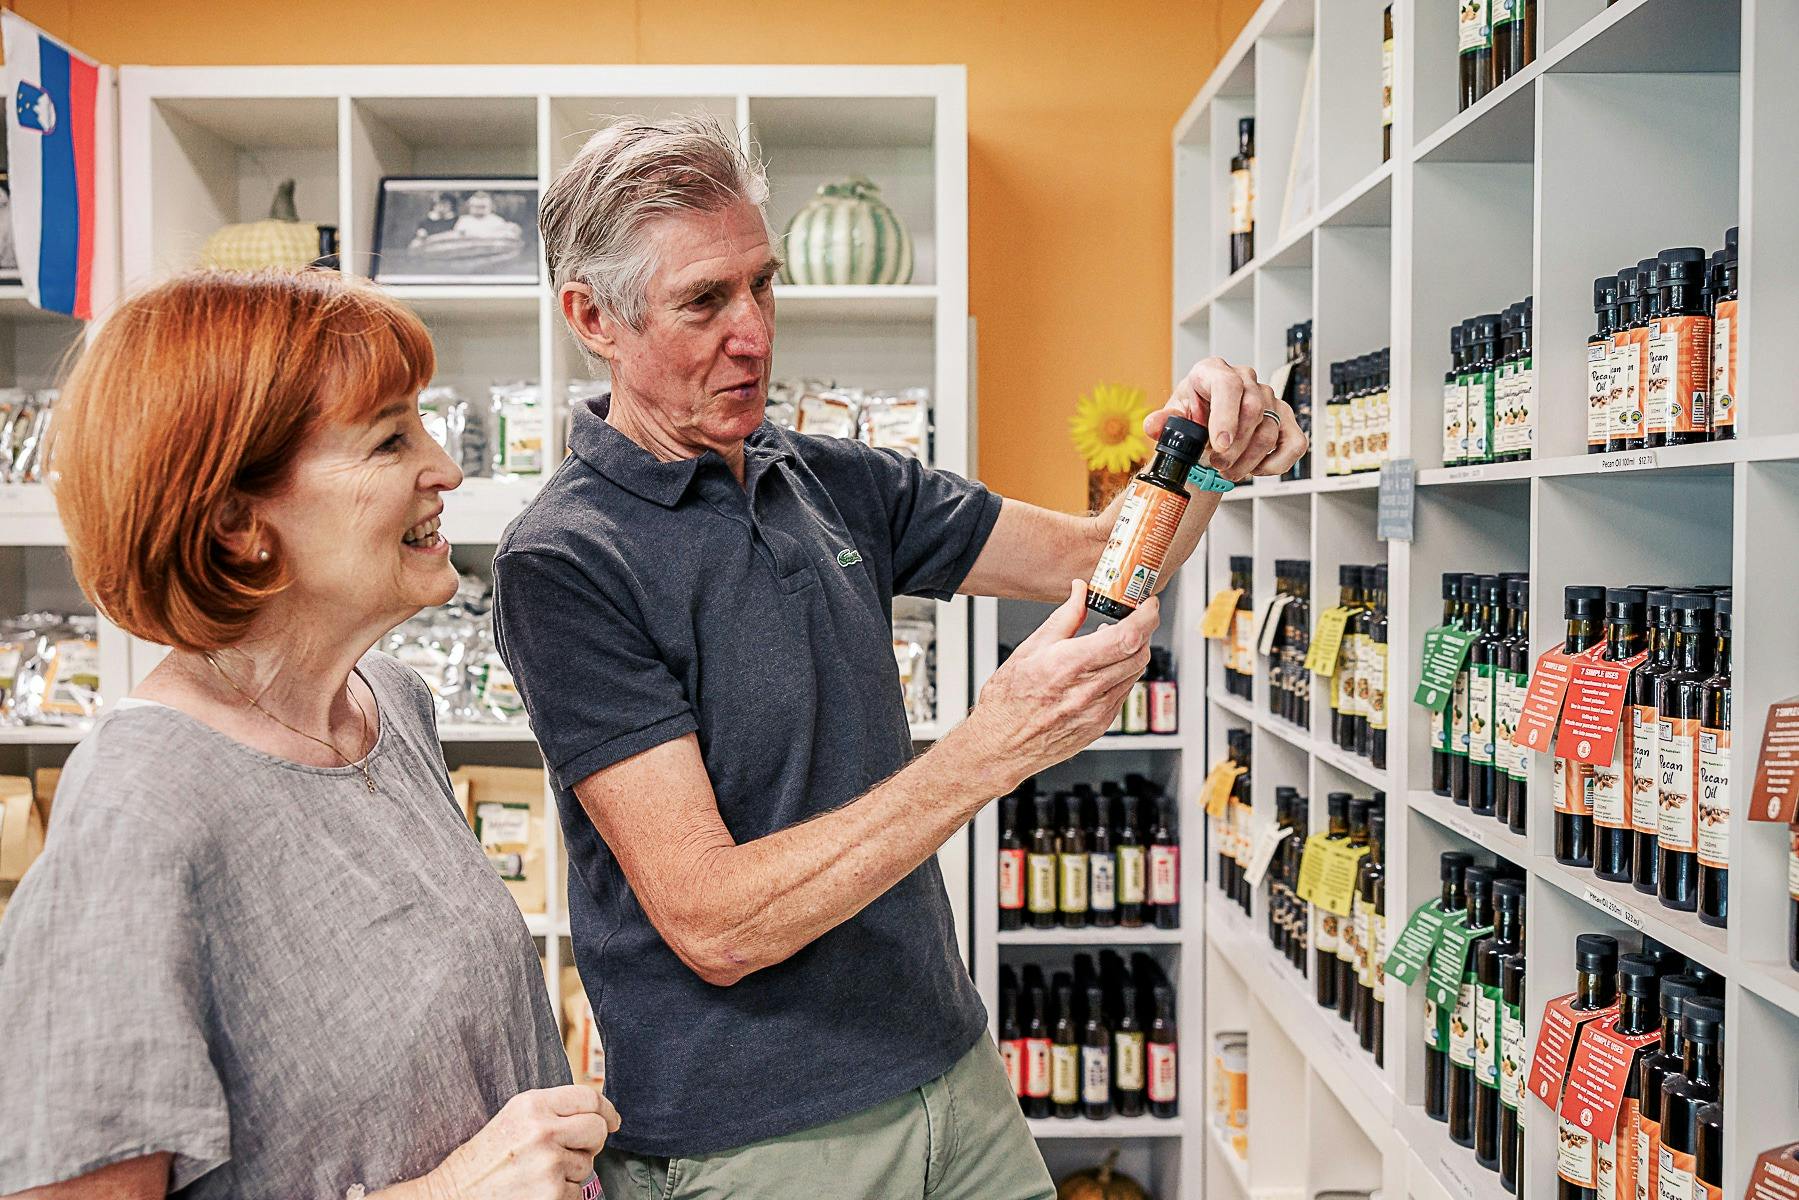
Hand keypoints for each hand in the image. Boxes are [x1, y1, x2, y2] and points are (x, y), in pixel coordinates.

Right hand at [424, 1085, 620, 1199]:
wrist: (452, 1195)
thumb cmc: (483, 1159)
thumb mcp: (513, 1119)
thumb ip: (551, 1111)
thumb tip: (596, 1114)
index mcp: (532, 1105)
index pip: (588, 1098)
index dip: (606, 1110)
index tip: (612, 1120)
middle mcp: (543, 1130)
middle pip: (597, 1129)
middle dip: (593, 1141)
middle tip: (576, 1149)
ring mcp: (549, 1164)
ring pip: (587, 1164)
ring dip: (571, 1172)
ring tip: (538, 1173)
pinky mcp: (552, 1193)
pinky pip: (577, 1192)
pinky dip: (562, 1194)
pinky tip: (536, 1191)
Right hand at [964, 581, 1158, 789]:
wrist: (1001, 744)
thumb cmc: (1008, 700)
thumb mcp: (1031, 648)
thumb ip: (1065, 617)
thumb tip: (1080, 592)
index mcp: (1069, 664)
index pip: (1127, 637)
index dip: (1146, 616)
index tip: (1148, 605)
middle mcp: (1088, 690)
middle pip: (1139, 653)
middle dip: (1142, 631)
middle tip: (1131, 619)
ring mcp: (1098, 711)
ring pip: (1135, 672)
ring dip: (1132, 652)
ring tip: (1111, 643)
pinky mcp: (1100, 725)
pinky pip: (1124, 692)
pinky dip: (1122, 674)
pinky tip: (1102, 669)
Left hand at [1144, 356, 1307, 481]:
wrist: (1206, 420)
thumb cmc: (1193, 412)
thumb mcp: (1174, 414)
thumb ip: (1164, 421)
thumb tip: (1154, 425)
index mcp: (1215, 372)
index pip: (1228, 386)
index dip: (1225, 417)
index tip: (1219, 445)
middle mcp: (1247, 380)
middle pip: (1253, 411)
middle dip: (1234, 447)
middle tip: (1217, 465)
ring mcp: (1270, 399)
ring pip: (1270, 432)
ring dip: (1248, 461)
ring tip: (1229, 472)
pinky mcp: (1286, 419)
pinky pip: (1294, 443)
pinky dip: (1276, 464)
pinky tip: (1255, 469)